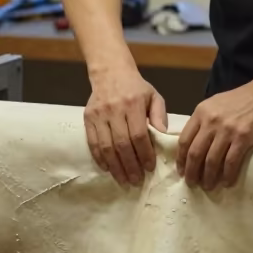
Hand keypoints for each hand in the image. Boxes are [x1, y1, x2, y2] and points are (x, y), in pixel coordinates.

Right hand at [84, 69, 167, 185]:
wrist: (110, 71)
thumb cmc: (135, 87)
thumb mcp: (153, 96)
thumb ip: (159, 115)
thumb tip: (164, 135)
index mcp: (133, 104)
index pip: (139, 135)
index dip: (144, 154)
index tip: (149, 168)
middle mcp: (114, 110)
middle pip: (122, 144)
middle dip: (130, 165)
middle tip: (136, 180)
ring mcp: (99, 115)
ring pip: (106, 146)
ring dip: (115, 166)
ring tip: (123, 180)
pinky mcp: (88, 118)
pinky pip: (92, 142)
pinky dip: (99, 158)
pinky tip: (107, 169)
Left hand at [177, 82, 252, 190]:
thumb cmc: (240, 99)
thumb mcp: (214, 104)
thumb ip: (202, 120)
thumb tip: (193, 142)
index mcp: (201, 113)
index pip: (184, 140)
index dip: (181, 159)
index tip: (181, 170)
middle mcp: (211, 122)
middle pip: (195, 153)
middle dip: (191, 172)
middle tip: (192, 183)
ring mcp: (227, 130)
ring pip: (212, 160)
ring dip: (208, 177)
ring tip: (208, 186)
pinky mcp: (243, 138)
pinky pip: (231, 162)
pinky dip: (227, 175)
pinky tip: (226, 182)